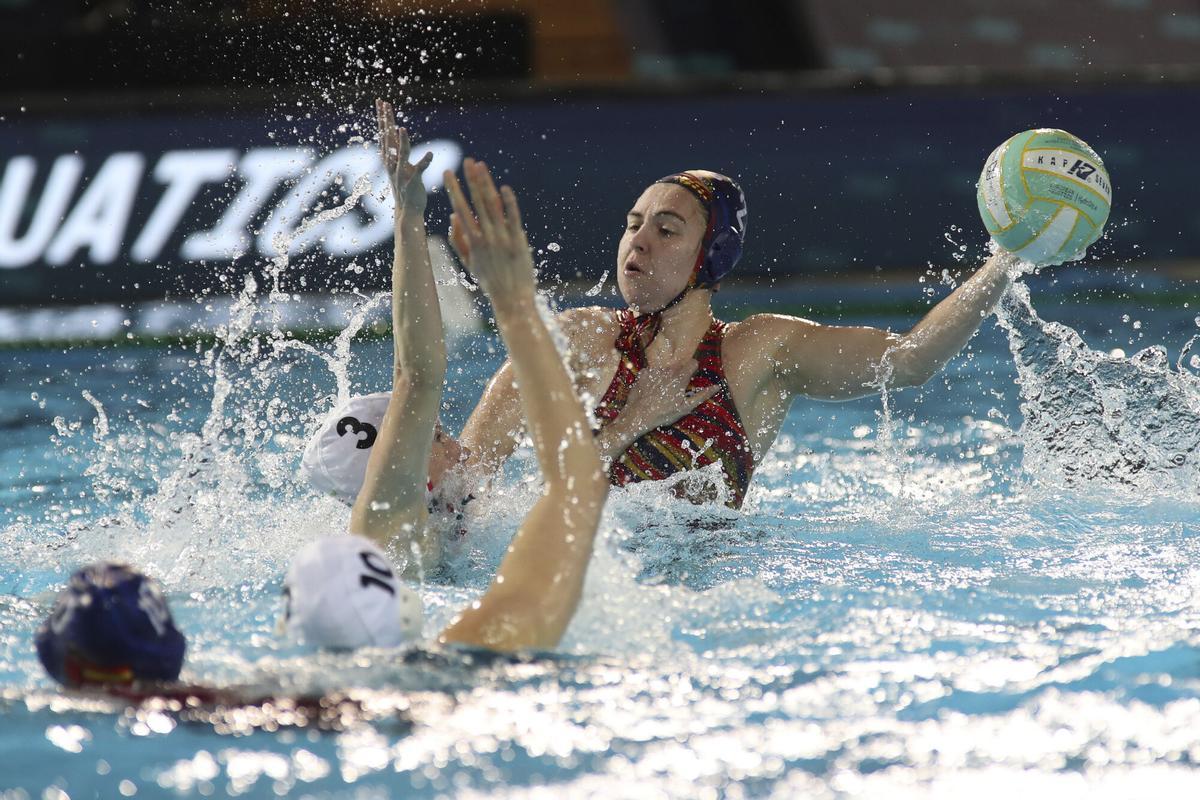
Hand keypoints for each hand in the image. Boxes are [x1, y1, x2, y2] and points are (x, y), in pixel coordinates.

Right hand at [376, 98, 432, 216]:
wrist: (407, 212)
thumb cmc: (406, 187)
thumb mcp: (399, 166)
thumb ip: (397, 150)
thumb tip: (396, 133)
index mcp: (390, 159)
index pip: (385, 134)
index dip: (383, 118)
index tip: (381, 101)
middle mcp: (392, 165)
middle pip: (388, 140)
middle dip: (386, 122)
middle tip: (384, 103)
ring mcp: (401, 174)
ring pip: (401, 156)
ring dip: (401, 143)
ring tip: (402, 128)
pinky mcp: (413, 183)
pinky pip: (419, 171)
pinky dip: (424, 162)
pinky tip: (431, 154)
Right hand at [444, 158, 534, 306]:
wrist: (512, 299)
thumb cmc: (490, 281)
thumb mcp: (469, 263)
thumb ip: (459, 240)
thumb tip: (454, 216)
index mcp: (472, 241)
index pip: (460, 208)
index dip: (454, 189)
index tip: (447, 172)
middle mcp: (486, 238)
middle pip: (476, 202)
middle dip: (470, 180)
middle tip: (466, 161)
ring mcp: (503, 239)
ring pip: (493, 206)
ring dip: (487, 184)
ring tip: (481, 166)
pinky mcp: (519, 242)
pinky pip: (513, 218)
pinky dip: (509, 203)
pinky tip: (504, 187)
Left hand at [618, 359, 718, 437]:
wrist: (638, 415)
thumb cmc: (664, 413)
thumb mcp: (685, 407)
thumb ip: (702, 395)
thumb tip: (716, 387)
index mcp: (680, 377)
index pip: (693, 363)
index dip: (693, 370)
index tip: (690, 378)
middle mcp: (668, 370)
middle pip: (678, 366)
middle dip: (679, 374)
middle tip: (675, 389)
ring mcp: (654, 371)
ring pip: (665, 369)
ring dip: (666, 376)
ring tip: (661, 392)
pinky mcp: (643, 373)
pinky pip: (652, 372)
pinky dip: (653, 378)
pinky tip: (651, 390)